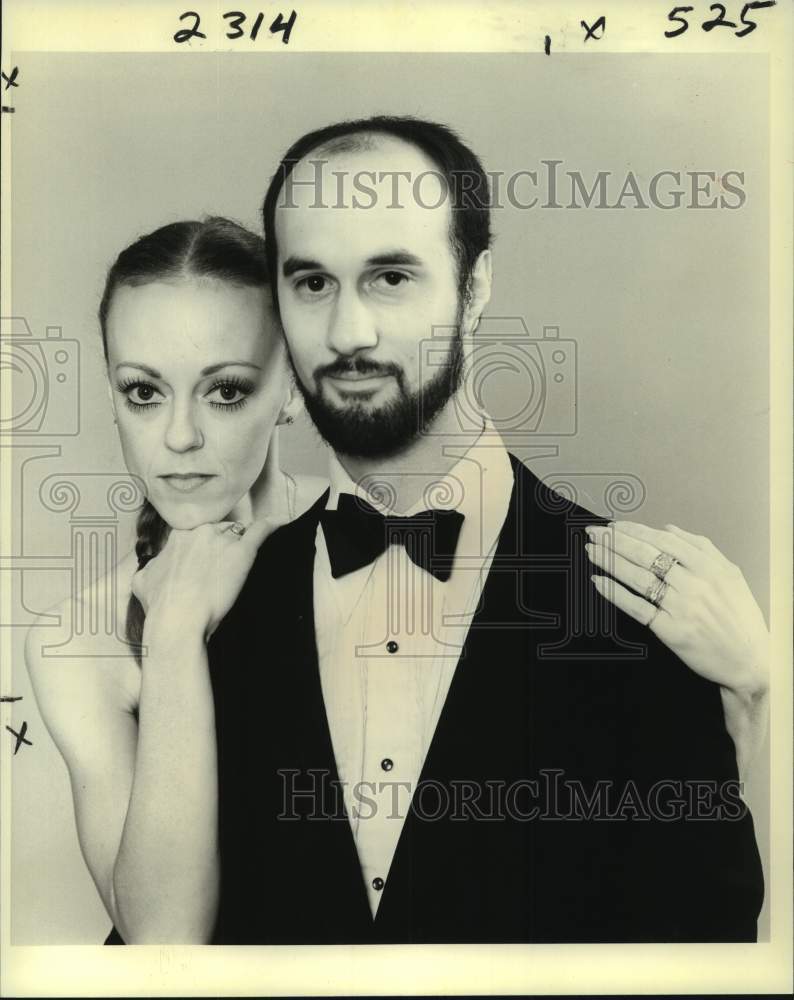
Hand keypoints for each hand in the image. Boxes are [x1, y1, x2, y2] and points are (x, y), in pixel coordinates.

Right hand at [131, 516, 276, 642]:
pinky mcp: (243, 552)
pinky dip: (271, 524)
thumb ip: (149, 568)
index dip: (202, 547)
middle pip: (218, 530)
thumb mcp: (142, 581)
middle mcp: (201, 532)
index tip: (203, 561)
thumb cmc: (160, 605)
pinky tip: (281, 521)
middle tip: (219, 568)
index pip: (197, 532)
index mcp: (178, 536)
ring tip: (239, 562)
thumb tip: (150, 570)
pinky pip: (260, 531)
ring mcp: (223, 540)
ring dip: (238, 543)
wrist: (178, 618)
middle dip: (219, 545)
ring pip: (236, 533)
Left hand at [585, 520, 769, 699]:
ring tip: (591, 551)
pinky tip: (598, 582)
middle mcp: (695, 585)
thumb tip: (669, 528)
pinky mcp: (671, 631)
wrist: (750, 662)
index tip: (616, 525)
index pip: (665, 541)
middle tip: (593, 532)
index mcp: (710, 568)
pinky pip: (637, 608)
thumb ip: (703, 548)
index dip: (637, 531)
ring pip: (639, 578)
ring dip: (610, 561)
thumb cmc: (740, 619)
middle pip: (647, 556)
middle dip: (616, 541)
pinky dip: (615, 593)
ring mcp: (682, 609)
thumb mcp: (731, 576)